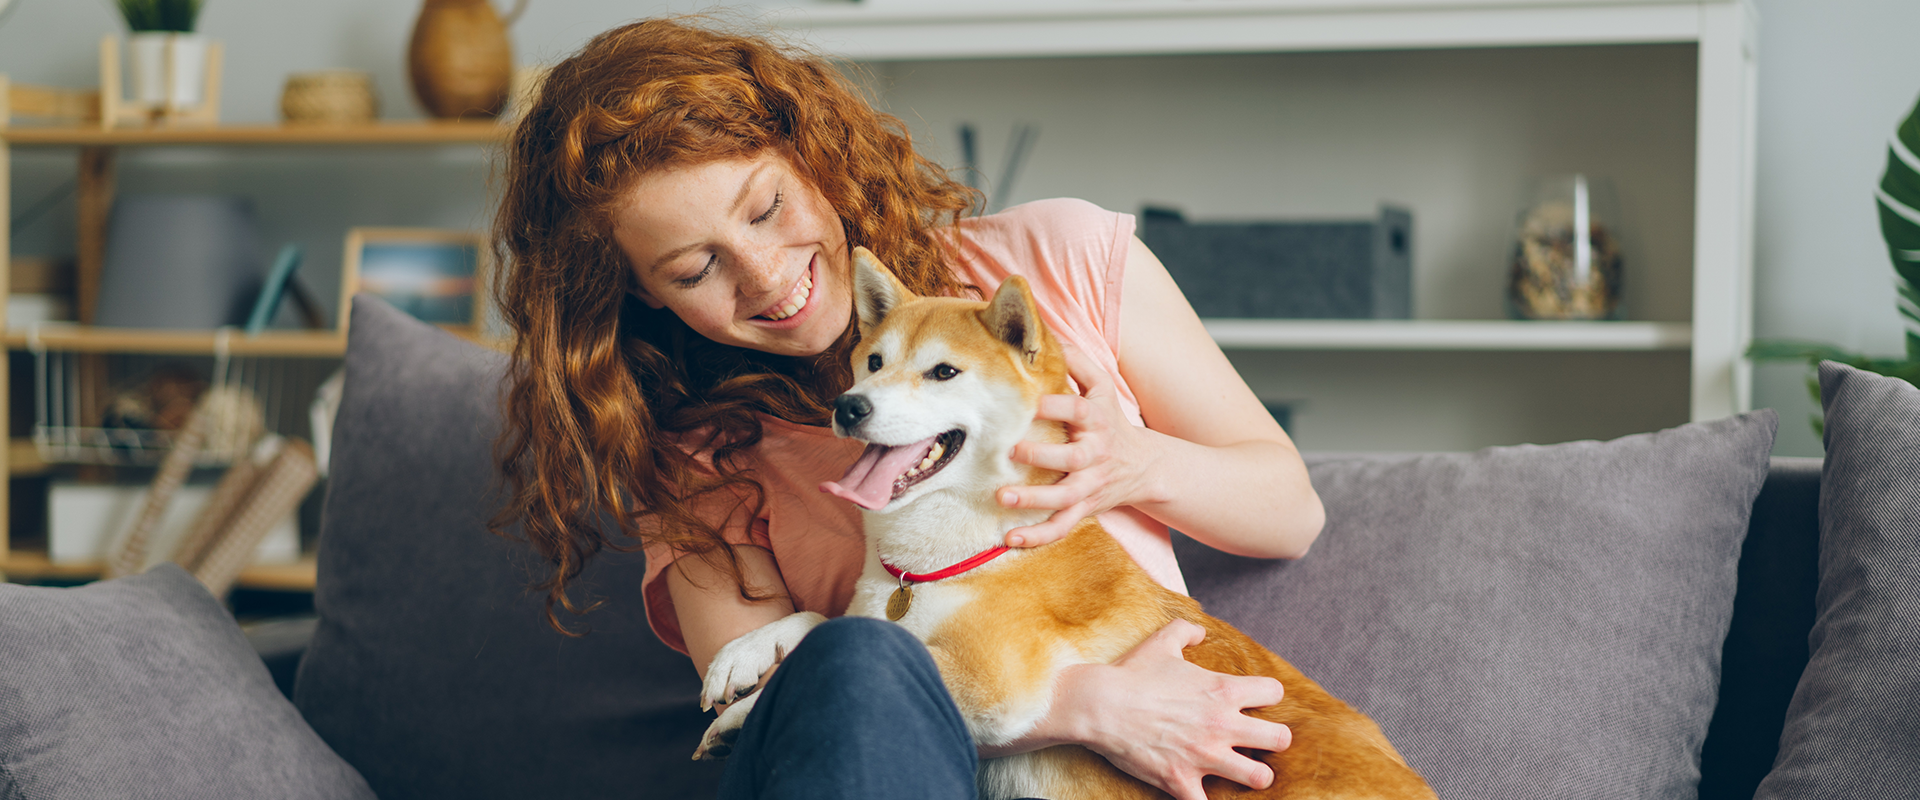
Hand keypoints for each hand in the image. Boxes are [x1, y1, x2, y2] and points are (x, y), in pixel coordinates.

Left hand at [1000, 340, 1162, 546]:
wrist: (1145, 466)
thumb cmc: (1110, 420)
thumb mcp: (1101, 387)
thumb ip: (1076, 361)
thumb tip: (1045, 330)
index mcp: (1096, 421)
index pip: (1078, 410)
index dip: (1057, 406)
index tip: (1031, 402)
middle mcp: (1094, 456)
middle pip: (1072, 460)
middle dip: (1042, 457)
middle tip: (1012, 450)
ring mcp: (1089, 487)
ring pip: (1064, 499)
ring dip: (1034, 501)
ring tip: (1003, 498)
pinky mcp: (1083, 509)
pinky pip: (1061, 527)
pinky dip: (1037, 537)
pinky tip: (1009, 539)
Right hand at [1056, 619, 1290, 799]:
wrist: (1099, 705)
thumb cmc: (1131, 673)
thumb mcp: (1161, 643)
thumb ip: (1186, 631)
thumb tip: (1199, 631)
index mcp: (1223, 690)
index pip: (1274, 693)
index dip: (1268, 696)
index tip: (1257, 701)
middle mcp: (1222, 725)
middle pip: (1279, 739)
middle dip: (1274, 740)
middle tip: (1259, 741)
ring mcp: (1204, 756)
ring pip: (1258, 777)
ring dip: (1255, 775)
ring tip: (1245, 772)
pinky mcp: (1181, 780)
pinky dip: (1205, 799)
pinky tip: (1202, 792)